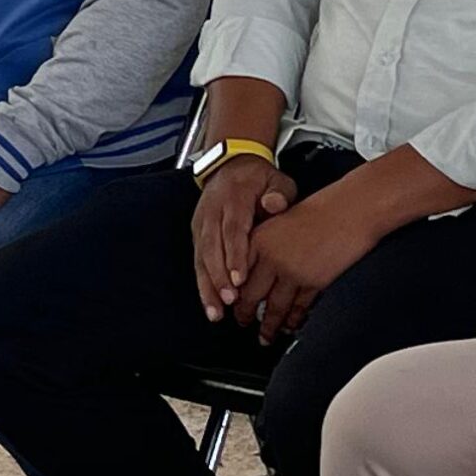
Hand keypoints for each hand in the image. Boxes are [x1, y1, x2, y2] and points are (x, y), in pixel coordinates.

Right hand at [191, 157, 292, 320]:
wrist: (232, 164)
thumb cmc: (258, 179)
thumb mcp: (276, 179)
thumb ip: (278, 193)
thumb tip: (274, 204)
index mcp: (233, 199)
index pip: (232, 229)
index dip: (234, 255)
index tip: (239, 278)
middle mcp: (213, 212)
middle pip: (212, 248)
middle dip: (219, 277)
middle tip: (229, 301)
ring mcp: (201, 224)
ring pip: (200, 258)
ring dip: (207, 286)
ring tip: (215, 311)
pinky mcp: (197, 234)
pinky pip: (197, 261)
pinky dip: (202, 283)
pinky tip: (209, 303)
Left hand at [235, 189, 382, 342]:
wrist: (350, 209)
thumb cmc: (320, 211)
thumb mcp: (279, 221)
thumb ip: (263, 246)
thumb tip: (250, 274)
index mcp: (258, 239)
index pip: (235, 275)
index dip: (230, 294)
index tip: (228, 304)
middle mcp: (270, 257)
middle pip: (250, 296)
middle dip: (244, 315)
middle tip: (242, 324)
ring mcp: (292, 272)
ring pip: (273, 308)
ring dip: (268, 326)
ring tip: (265, 336)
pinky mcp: (313, 282)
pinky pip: (298, 309)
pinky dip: (293, 321)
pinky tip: (290, 325)